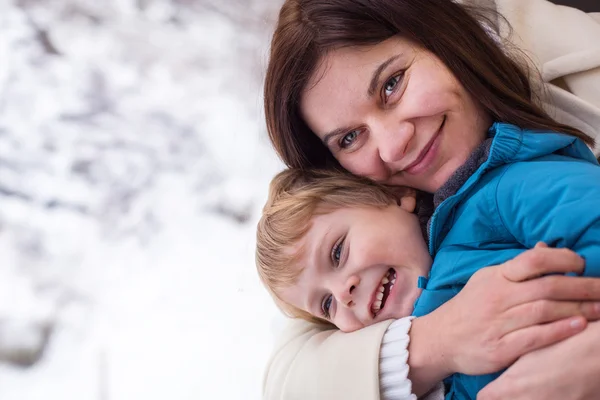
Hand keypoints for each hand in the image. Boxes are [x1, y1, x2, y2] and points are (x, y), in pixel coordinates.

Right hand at [408, 244, 599, 394]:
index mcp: (496, 277)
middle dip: (581, 287)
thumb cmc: (469, 308)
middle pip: (546, 287)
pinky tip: (578, 326)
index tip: (582, 263)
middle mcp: (496, 298)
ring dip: (578, 309)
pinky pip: (534, 337)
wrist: (440, 338)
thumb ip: (516, 268)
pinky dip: (559, 331)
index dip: (561, 259)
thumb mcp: (486, 280)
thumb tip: (545, 248)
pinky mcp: (499, 348)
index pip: (532, 260)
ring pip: (544, 311)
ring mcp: (497, 323)